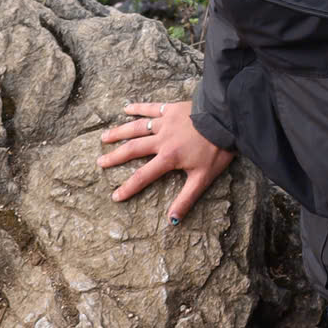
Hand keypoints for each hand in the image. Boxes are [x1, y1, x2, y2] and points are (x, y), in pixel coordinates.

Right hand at [97, 98, 233, 220]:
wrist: (226, 118)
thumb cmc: (217, 149)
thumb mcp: (203, 178)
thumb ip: (186, 199)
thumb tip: (172, 220)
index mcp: (168, 158)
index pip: (143, 176)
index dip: (128, 188)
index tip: (114, 196)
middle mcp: (162, 139)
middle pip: (133, 149)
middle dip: (115, 157)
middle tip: (100, 162)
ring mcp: (165, 122)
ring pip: (137, 127)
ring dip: (119, 132)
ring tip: (104, 137)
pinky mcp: (171, 108)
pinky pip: (151, 107)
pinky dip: (137, 107)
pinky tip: (125, 108)